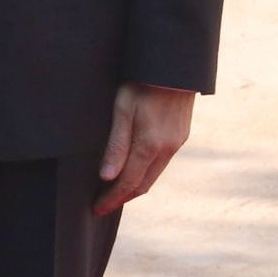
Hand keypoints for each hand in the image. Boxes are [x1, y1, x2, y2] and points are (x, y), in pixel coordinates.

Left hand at [96, 83, 194, 214]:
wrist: (175, 67)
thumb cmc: (141, 84)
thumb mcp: (122, 110)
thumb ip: (116, 145)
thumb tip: (106, 177)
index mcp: (150, 146)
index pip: (128, 183)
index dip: (112, 199)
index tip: (96, 209)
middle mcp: (167, 149)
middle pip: (143, 184)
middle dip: (123, 198)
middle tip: (103, 205)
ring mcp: (177, 143)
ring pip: (154, 174)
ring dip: (135, 186)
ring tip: (116, 193)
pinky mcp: (181, 135)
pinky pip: (161, 162)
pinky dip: (146, 172)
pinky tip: (136, 170)